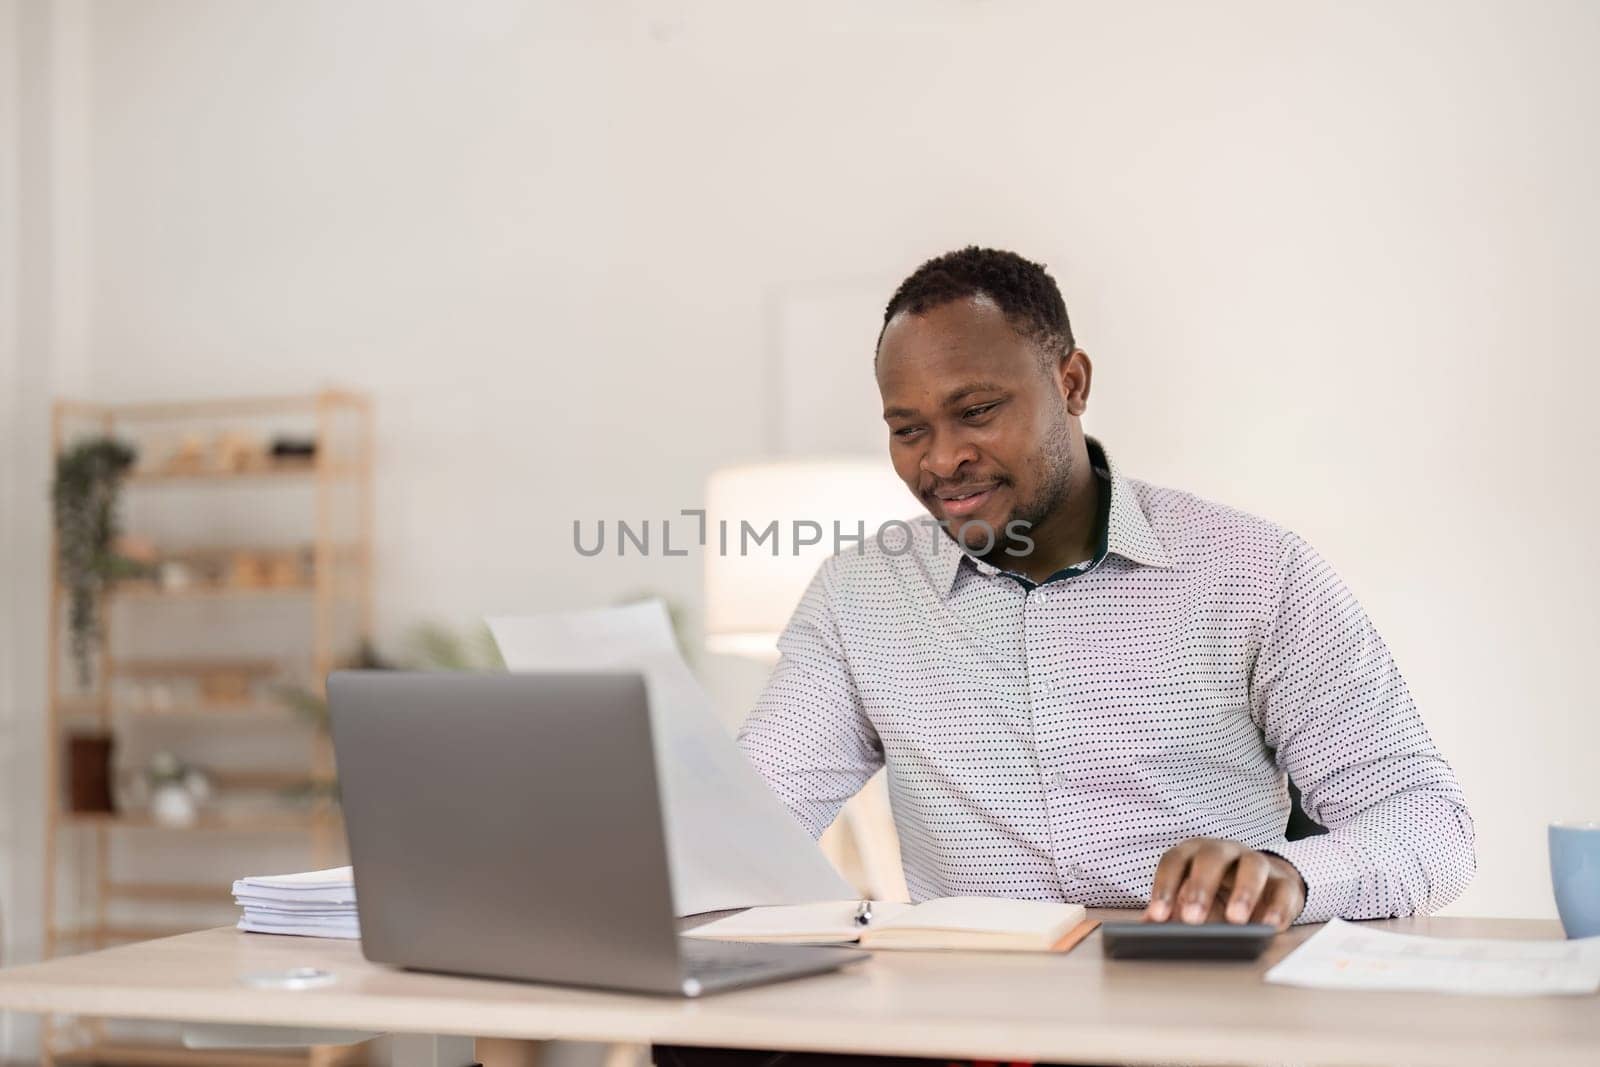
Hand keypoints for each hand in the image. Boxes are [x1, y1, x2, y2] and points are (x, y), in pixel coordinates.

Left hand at [1143, 837, 1305, 930]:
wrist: (1264, 888)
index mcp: (1194, 854)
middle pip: (1211, 857)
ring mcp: (1256, 863)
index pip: (1175, 861)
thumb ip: (1172, 912)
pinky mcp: (1284, 881)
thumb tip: (1147, 926)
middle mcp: (1225, 852)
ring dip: (1244, 892)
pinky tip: (1270, 926)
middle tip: (1193, 919)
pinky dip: (1278, 907)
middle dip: (1201, 887)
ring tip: (1236, 921)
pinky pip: (1284, 889)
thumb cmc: (1218, 895)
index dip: (1165, 886)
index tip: (1158, 916)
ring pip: (1252, 865)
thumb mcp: (1192, 902)